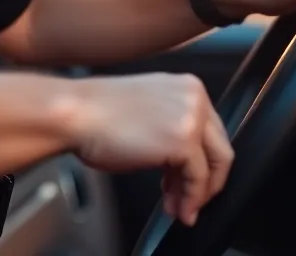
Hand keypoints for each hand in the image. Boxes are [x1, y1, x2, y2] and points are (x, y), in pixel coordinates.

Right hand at [67, 73, 232, 226]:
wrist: (76, 114)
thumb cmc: (97, 113)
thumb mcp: (147, 112)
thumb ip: (172, 128)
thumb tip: (182, 163)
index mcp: (186, 86)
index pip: (211, 129)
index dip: (202, 160)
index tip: (189, 180)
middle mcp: (194, 97)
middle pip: (219, 147)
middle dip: (206, 181)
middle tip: (190, 200)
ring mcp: (192, 118)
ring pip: (215, 164)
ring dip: (199, 193)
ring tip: (181, 209)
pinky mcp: (184, 141)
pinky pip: (198, 178)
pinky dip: (191, 198)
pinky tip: (176, 207)